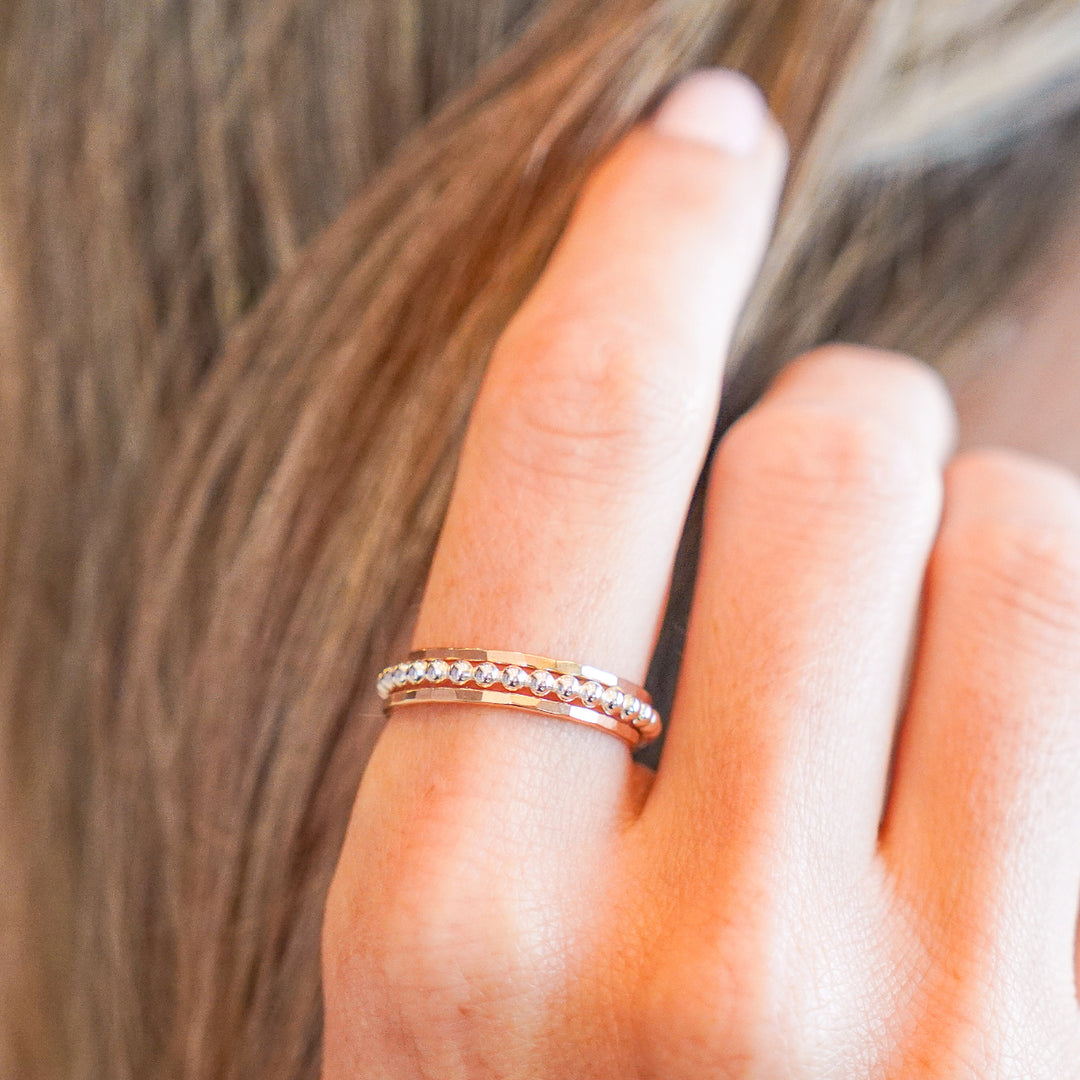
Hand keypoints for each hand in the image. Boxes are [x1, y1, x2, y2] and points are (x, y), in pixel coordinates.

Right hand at [321, 68, 1079, 1076]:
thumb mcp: (462, 931)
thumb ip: (548, 690)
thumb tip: (711, 422)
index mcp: (457, 913)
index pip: (568, 447)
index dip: (638, 244)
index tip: (694, 138)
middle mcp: (698, 978)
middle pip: (829, 455)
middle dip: (830, 423)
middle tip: (804, 511)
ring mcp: (948, 1038)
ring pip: (1034, 542)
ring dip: (977, 542)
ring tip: (908, 683)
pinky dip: (1054, 651)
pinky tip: (997, 777)